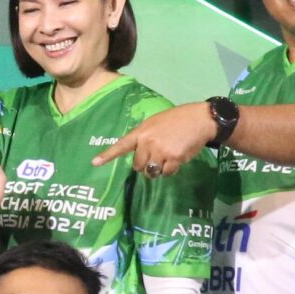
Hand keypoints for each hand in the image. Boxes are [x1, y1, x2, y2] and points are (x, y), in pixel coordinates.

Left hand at [92, 103, 215, 175]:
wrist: (200, 119)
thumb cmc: (177, 120)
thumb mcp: (155, 123)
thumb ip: (145, 137)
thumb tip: (140, 154)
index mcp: (141, 132)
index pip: (122, 145)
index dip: (107, 155)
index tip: (94, 163)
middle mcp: (148, 142)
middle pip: (137, 165)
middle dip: (145, 165)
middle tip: (156, 157)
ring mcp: (160, 151)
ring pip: (151, 172)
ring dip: (157, 170)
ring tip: (167, 158)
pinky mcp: (173, 159)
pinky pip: (166, 173)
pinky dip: (171, 170)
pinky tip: (177, 158)